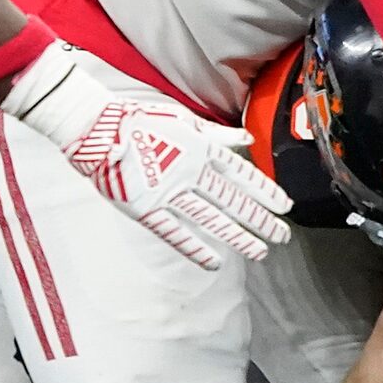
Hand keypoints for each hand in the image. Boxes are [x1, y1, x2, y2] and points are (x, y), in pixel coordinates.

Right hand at [7, 41, 293, 270]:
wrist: (97, 128)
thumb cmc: (140, 119)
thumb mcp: (186, 119)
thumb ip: (219, 134)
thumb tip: (248, 140)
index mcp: (202, 149)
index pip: (242, 174)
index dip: (266, 191)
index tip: (285, 205)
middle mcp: (192, 172)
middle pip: (234, 201)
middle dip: (261, 219)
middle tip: (283, 235)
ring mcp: (170, 192)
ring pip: (213, 219)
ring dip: (239, 237)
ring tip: (261, 252)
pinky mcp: (147, 209)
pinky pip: (176, 233)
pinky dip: (196, 249)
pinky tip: (216, 262)